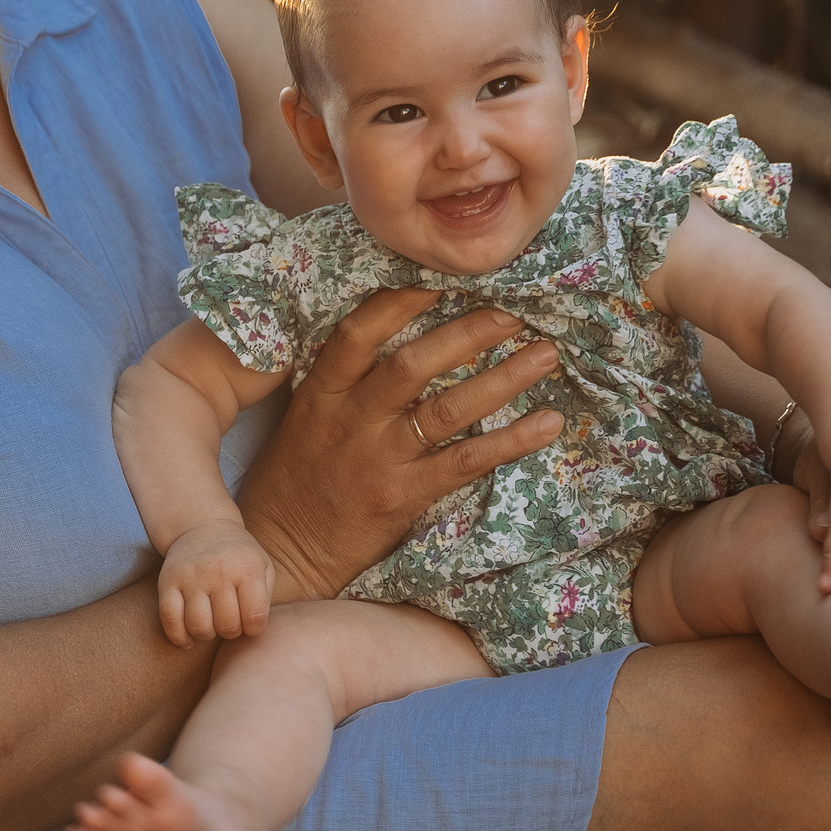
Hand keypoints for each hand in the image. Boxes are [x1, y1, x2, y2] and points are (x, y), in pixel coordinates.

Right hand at [158, 522, 276, 644]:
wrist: (204, 527)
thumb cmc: (239, 556)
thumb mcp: (263, 566)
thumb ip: (266, 597)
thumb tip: (254, 628)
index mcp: (247, 568)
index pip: (255, 617)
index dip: (254, 629)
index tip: (249, 622)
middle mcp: (218, 571)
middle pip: (226, 626)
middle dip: (231, 632)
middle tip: (230, 622)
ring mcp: (190, 576)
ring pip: (198, 626)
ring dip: (206, 635)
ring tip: (211, 625)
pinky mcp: (167, 581)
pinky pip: (170, 619)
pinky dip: (179, 637)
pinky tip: (188, 638)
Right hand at [236, 290, 565, 601]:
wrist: (283, 549)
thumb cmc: (295, 478)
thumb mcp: (305, 417)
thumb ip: (343, 380)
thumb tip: (401, 335)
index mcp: (321, 393)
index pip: (357, 334)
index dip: (399, 303)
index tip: (441, 281)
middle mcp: (351, 419)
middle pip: (412, 364)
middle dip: (467, 334)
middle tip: (513, 313)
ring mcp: (379, 458)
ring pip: (448, 409)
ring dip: (503, 378)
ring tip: (545, 355)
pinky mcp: (403, 496)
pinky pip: (466, 462)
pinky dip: (510, 441)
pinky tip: (547, 424)